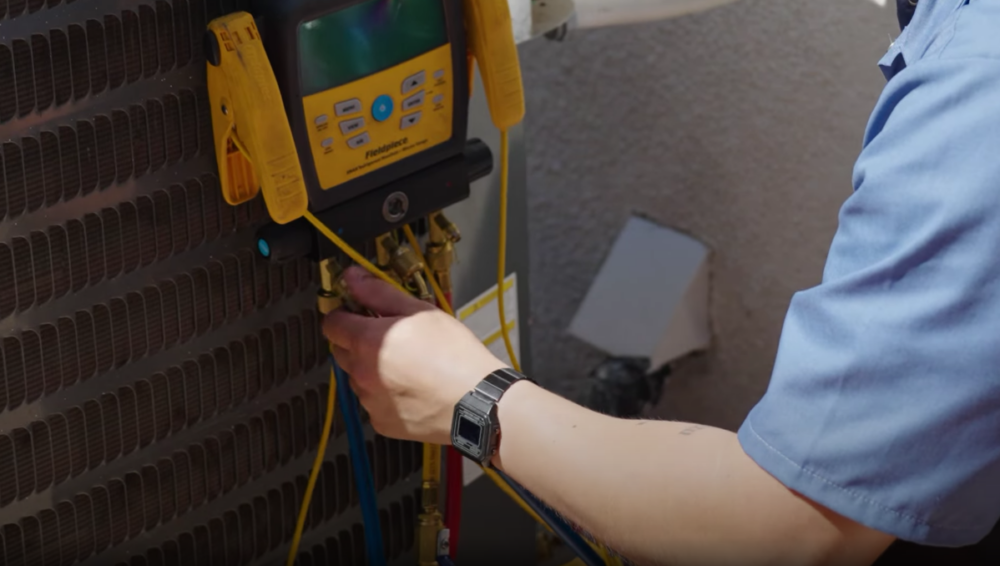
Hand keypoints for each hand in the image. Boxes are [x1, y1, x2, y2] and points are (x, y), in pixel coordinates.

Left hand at [323, 267, 507, 444]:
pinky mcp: (381, 422)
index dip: (344, 314)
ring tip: (406, 366)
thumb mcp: (420, 311)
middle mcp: (361, 373)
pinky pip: (373, 403)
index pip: (331, 324)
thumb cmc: (453, 353)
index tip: (358, 313)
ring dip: (371, 370)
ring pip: (358, 378)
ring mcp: (370, 401)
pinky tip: (411, 389)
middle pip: (341, 351)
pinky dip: (385, 395)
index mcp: (367, 341)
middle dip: (357, 341)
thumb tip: (351, 277)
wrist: (476, 401)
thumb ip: (379, 293)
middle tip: (388, 338)